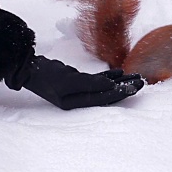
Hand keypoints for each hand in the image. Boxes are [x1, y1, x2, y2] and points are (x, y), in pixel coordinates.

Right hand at [6, 55, 143, 109]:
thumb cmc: (47, 74)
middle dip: (125, 88)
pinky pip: (98, 80)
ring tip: (136, 77)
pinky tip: (121, 72)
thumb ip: (90, 83)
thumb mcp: (68, 79)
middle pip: (107, 94)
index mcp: (76, 103)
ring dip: (121, 81)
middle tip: (141, 82)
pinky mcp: (78, 81)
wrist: (29, 68)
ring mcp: (79, 91)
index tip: (134, 87)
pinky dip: (109, 76)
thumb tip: (110, 84)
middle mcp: (79, 99)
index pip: (104, 98)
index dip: (120, 93)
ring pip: (105, 86)